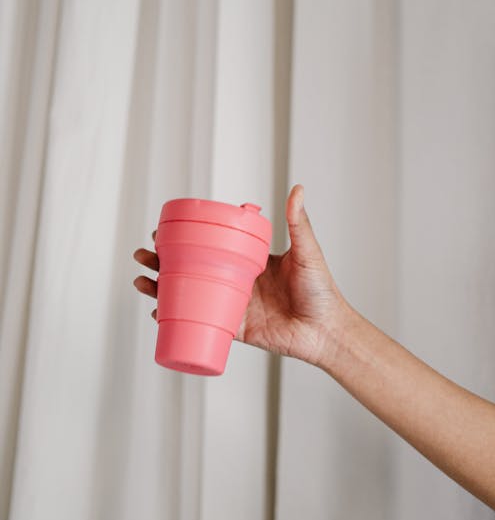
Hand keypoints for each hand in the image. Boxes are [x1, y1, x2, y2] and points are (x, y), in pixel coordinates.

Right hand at [132, 185, 352, 367]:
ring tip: (142, 280)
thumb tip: (296, 188)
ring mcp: (232, 305)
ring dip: (161, 288)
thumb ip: (299, 223)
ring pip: (188, 295)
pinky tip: (157, 312)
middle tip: (144, 254)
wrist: (327, 331)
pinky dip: (176, 319)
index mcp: (248, 261)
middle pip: (191, 268)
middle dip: (162, 262)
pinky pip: (200, 323)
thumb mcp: (306, 252)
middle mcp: (236, 281)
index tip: (163, 230)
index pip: (210, 244)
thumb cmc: (321, 290)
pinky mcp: (234, 329)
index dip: (185, 238)